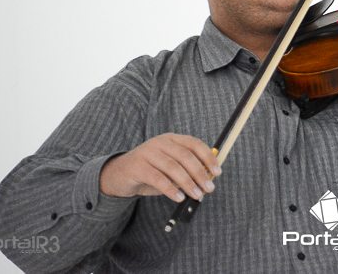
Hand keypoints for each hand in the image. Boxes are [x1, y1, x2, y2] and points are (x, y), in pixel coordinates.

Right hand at [99, 133, 220, 201]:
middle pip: (185, 156)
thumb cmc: (152, 172)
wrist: (120, 174)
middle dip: (200, 173)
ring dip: (188, 183)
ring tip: (197, 195)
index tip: (217, 172)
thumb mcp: (171, 168)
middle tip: (209, 188)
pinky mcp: (137, 166)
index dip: (208, 157)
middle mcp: (160, 142)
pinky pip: (158, 178)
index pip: (194, 144)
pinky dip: (170, 189)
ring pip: (173, 167)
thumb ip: (187, 170)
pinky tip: (178, 198)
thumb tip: (208, 179)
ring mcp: (148, 152)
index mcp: (172, 139)